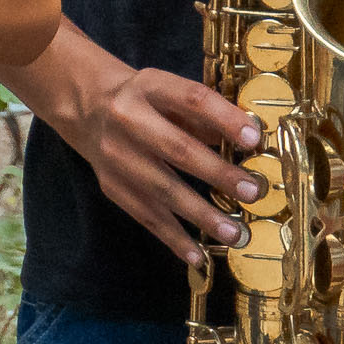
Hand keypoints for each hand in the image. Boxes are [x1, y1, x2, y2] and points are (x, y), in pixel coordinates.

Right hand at [72, 64, 265, 264]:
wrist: (89, 108)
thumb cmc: (148, 102)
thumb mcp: (172, 92)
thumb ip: (207, 115)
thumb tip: (253, 143)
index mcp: (151, 87)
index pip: (192, 100)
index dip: (225, 119)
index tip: (255, 140)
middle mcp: (128, 119)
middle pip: (177, 149)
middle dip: (218, 173)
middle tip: (252, 192)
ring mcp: (116, 156)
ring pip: (162, 190)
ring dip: (202, 215)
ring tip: (235, 233)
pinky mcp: (111, 186)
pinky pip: (145, 216)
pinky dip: (174, 239)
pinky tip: (198, 256)